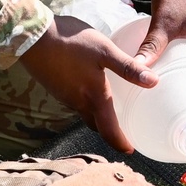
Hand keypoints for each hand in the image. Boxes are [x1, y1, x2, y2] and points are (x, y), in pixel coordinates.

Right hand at [19, 14, 158, 152]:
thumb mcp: (104, 50)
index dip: (120, 143)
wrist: (32, 36)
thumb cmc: (70, 42)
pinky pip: (73, 101)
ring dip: (96, 116)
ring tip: (108, 109)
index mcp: (93, 98)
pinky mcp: (54, 87)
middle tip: (121, 132)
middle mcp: (77, 103)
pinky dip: (84, 102)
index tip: (130, 150)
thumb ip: (127, 67)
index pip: (109, 131)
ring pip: (83, 113)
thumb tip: (154, 82)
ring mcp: (63, 96)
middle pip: (95, 125)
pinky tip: (87, 88)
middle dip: (109, 132)